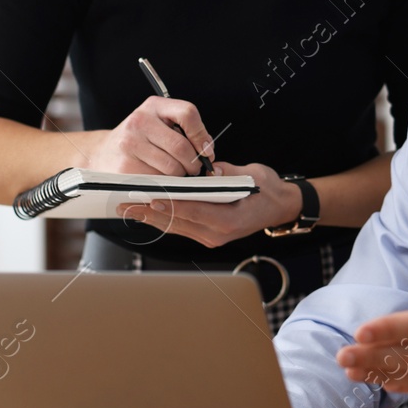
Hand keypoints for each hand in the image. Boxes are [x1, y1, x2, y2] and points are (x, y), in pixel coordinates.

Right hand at [87, 96, 213, 175]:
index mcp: (154, 106)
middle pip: (181, 146)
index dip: (201, 135)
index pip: (187, 113)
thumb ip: (184, 130)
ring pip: (172, 167)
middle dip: (194, 163)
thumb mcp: (159, 123)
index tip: (206, 150)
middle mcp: (140, 121)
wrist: (102, 153)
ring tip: (175, 173)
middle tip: (193, 169)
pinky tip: (160, 180)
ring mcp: (130, 144)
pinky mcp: (125, 167)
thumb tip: (207, 150)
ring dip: (180, 176)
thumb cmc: (139, 140)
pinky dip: (165, 185)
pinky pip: (158, 181)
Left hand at [117, 161, 302, 248]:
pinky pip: (180, 226)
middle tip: (126, 203)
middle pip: (177, 222)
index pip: (193, 211)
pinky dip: (162, 218)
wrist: (280, 206)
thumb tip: (207, 171)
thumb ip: (227, 173)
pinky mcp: (206, 234)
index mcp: (229, 220)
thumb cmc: (268, 190)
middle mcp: (217, 233)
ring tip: (127, 208)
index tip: (149, 198)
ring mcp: (211, 236)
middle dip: (150, 212)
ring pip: (174, 226)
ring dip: (150, 217)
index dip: (170, 205)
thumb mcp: (252, 175)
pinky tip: (145, 211)